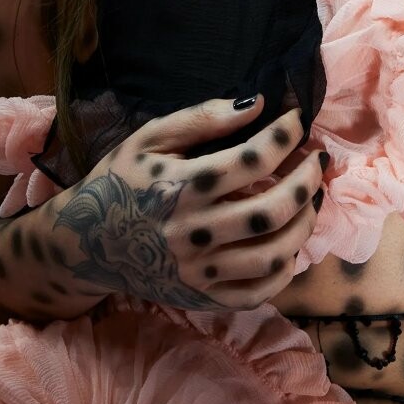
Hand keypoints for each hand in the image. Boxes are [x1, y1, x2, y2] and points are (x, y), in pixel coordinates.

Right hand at [49, 94, 327, 311]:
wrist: (85, 243)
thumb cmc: (121, 181)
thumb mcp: (149, 139)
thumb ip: (202, 119)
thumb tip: (257, 104)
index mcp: (180, 187)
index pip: (252, 160)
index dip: (285, 136)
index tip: (298, 121)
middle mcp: (192, 233)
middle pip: (271, 210)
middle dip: (307, 180)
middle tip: (318, 160)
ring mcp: (199, 272)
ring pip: (273, 255)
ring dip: (304, 223)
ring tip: (311, 199)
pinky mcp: (203, 298)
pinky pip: (259, 293)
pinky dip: (285, 269)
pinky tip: (289, 242)